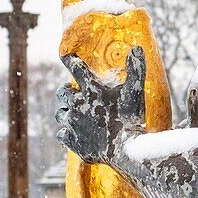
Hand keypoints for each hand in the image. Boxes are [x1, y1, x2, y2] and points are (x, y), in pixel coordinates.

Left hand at [55, 46, 146, 162]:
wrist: (126, 149)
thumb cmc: (131, 117)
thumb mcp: (135, 90)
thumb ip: (136, 68)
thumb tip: (137, 48)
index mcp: (91, 88)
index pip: (75, 66)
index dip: (69, 59)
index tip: (66, 55)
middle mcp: (77, 103)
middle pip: (61, 92)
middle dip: (66, 90)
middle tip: (73, 92)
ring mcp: (73, 123)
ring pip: (60, 113)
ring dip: (67, 112)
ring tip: (76, 115)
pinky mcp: (72, 141)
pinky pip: (62, 134)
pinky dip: (68, 133)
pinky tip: (77, 133)